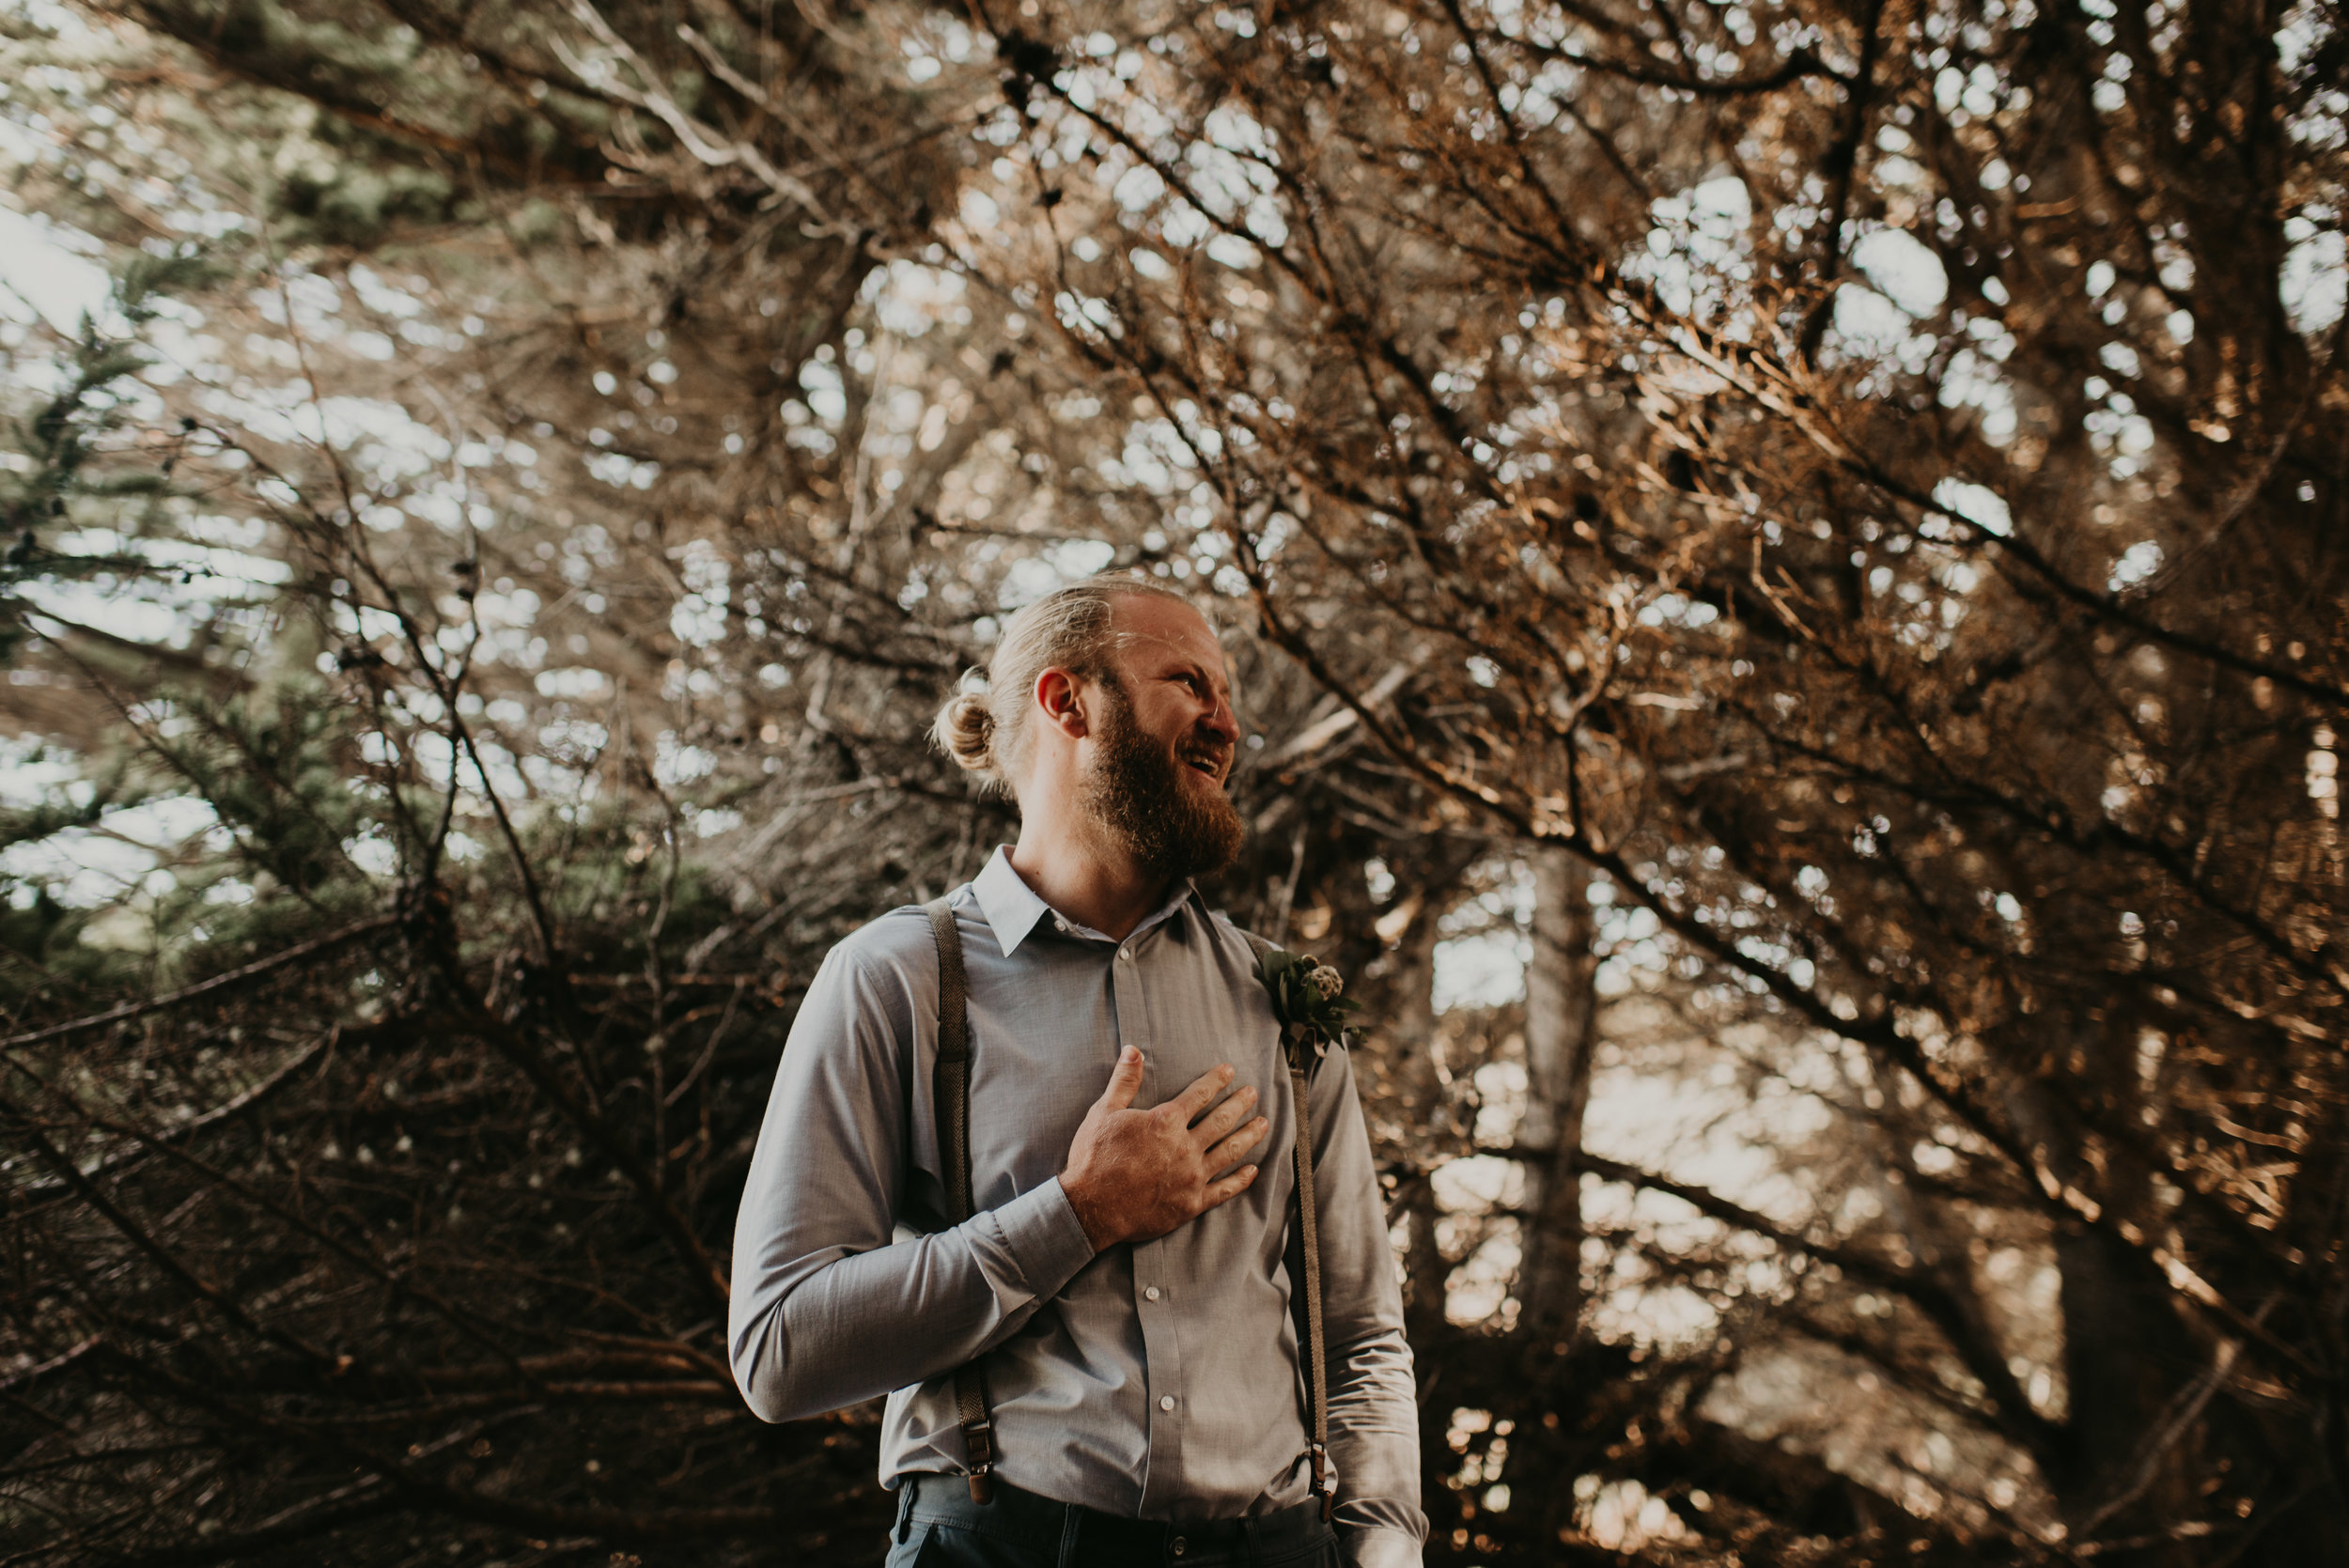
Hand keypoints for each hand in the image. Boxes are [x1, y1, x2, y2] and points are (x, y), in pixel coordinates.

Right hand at [1060, 1048, 1269, 1250]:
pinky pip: (1224, 1190)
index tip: (1230, 1071)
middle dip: (1239, 1104)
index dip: (1216, 1081)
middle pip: (1221, 1121)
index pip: (1199, 1094)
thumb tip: (1133, 1050)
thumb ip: (1124, 1080)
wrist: (1091, 1208)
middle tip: (1252, 1094)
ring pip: (1229, 1152)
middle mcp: (1185, 1147)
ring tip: (1263, 1124)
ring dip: (1249, 1136)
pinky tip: (1252, 1170)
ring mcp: (1191, 1177)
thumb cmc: (1094, 1158)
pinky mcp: (1191, 1204)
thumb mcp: (1104, 1112)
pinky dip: (1240, 1180)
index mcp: (1166, 1122)